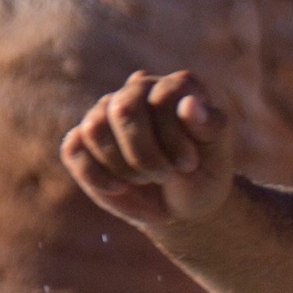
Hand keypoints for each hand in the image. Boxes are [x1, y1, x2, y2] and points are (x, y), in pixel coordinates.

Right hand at [60, 69, 237, 233]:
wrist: (182, 205)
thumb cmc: (202, 175)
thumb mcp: (217, 156)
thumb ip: (210, 127)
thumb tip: (189, 104)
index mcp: (175, 86)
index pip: (161, 99)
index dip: (173, 137)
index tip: (188, 163)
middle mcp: (137, 89)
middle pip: (123, 110)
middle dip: (144, 154)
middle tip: (164, 174)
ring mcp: (106, 112)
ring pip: (94, 128)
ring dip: (122, 166)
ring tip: (144, 179)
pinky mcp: (83, 139)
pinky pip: (74, 150)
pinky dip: (96, 176)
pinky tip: (119, 187)